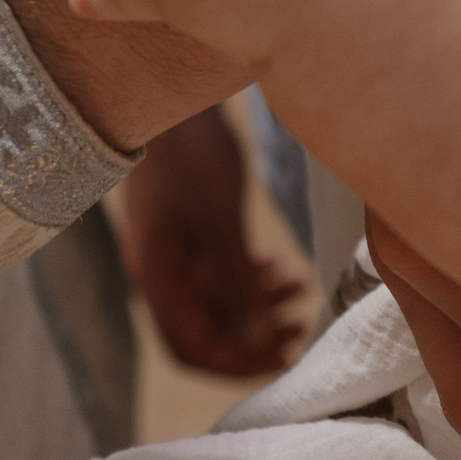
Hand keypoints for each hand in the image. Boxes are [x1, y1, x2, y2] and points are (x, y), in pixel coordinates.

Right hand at [116, 109, 303, 376]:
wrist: (166, 97)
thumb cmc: (192, 155)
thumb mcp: (220, 217)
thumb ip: (237, 279)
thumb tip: (257, 338)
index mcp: (159, 278)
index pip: (192, 349)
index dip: (238, 363)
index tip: (284, 357)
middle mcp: (159, 275)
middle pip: (206, 332)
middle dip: (254, 337)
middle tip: (301, 328)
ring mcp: (171, 254)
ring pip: (216, 302)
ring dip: (257, 305)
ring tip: (301, 288)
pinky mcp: (184, 234)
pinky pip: (216, 275)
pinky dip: (248, 278)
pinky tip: (278, 266)